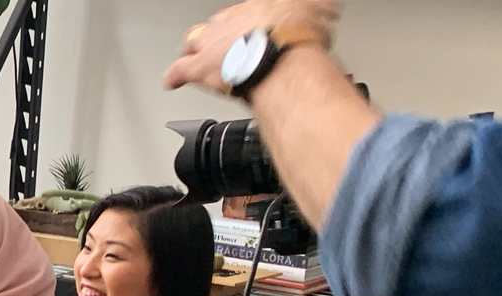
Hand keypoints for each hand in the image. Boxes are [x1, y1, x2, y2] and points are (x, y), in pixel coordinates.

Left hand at [162, 0, 339, 93]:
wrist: (280, 54)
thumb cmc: (298, 36)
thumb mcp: (316, 12)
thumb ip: (320, 10)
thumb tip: (329, 8)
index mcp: (254, 10)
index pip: (241, 17)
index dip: (243, 28)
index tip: (249, 35)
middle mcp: (229, 23)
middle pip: (215, 29)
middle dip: (217, 40)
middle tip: (222, 51)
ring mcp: (212, 45)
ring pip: (194, 46)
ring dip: (193, 54)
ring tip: (192, 61)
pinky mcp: (200, 67)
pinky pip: (179, 71)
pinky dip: (174, 76)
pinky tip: (172, 81)